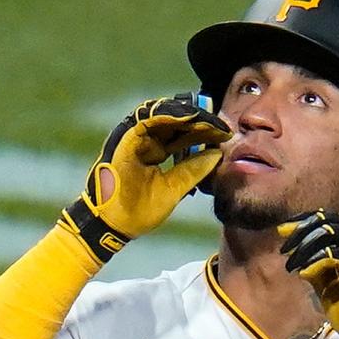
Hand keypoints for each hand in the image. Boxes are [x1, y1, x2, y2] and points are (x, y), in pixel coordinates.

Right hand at [63, 96, 230, 264]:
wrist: (113, 224)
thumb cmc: (138, 211)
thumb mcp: (174, 189)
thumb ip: (193, 171)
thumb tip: (216, 155)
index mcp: (154, 152)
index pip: (181, 135)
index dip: (203, 133)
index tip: (225, 134)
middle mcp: (144, 140)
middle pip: (175, 121)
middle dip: (200, 120)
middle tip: (223, 124)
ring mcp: (134, 137)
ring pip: (163, 115)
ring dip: (188, 115)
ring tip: (211, 119)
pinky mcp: (125, 137)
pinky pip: (149, 118)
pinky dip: (170, 116)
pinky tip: (191, 118)